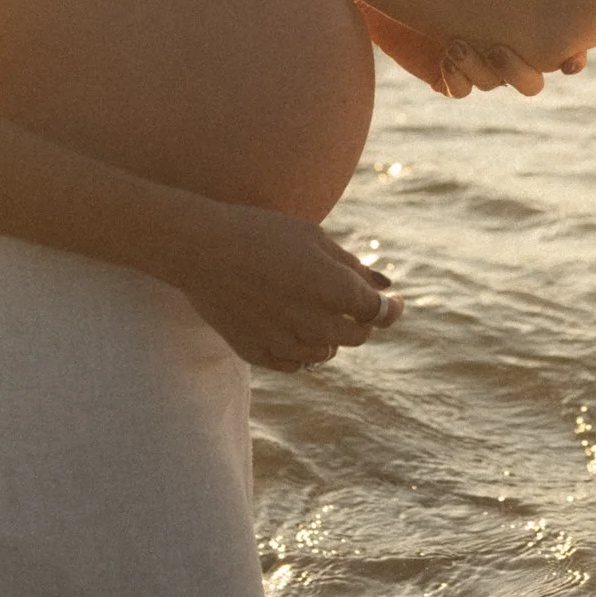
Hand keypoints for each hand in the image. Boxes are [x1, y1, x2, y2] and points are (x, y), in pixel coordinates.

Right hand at [170, 198, 401, 371]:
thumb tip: (384, 286)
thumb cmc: (262, 233)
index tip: (393, 301)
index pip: (380, 313)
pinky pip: (295, 363)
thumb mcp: (314, 239)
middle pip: (357, 337)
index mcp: (336, 291)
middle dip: (359, 319)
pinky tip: (287, 323)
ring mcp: (287, 343)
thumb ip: (352, 266)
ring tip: (308, 305)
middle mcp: (316, 324)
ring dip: (328, 333)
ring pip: (325, 351)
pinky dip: (299, 348)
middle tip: (346, 300)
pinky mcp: (259, 354)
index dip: (392, 308)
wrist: (202, 249)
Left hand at [437, 0, 588, 94]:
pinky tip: (444, 61)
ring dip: (477, 67)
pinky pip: (462, 91)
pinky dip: (457, 78)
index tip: (568, 63)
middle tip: (496, 50)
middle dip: (517, 71)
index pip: (558, 51)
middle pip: (531, 81)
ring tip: (454, 45)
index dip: (572, 59)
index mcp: (520, 30)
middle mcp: (504, 55)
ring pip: (494, 84)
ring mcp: (478, 70)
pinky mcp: (449, 80)